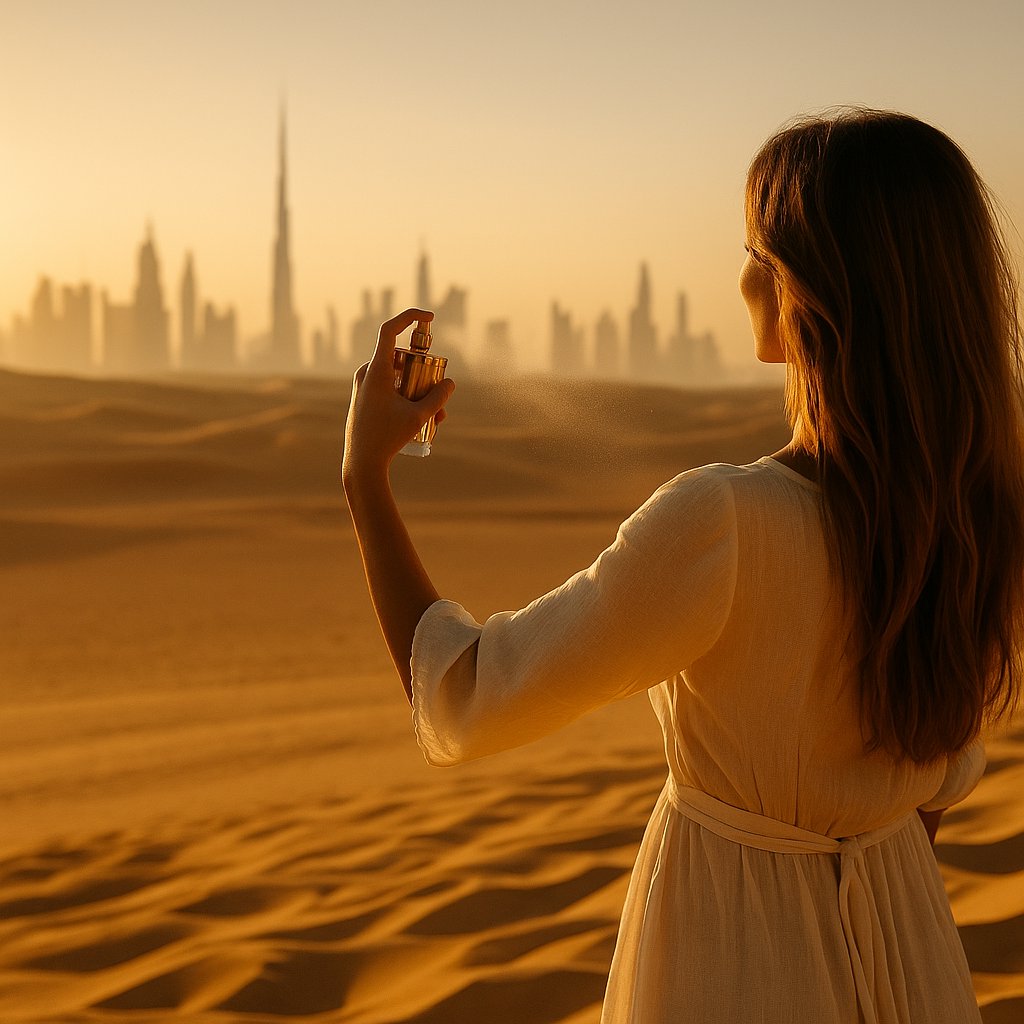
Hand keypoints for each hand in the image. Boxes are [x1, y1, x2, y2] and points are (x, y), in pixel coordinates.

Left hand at [342, 308, 454, 485]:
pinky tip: (426, 422)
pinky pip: (391, 390)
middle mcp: (367, 373)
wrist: (361, 463)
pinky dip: (409, 399)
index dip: (409, 317)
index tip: (429, 317)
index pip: (389, 330)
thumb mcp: (418, 416)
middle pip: (402, 360)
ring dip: (420, 391)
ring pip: (399, 378)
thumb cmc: (387, 438)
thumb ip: (438, 397)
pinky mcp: (366, 399)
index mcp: (375, 370)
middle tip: (441, 395)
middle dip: (426, 374)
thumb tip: (450, 382)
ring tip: (437, 418)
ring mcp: (365, 386)